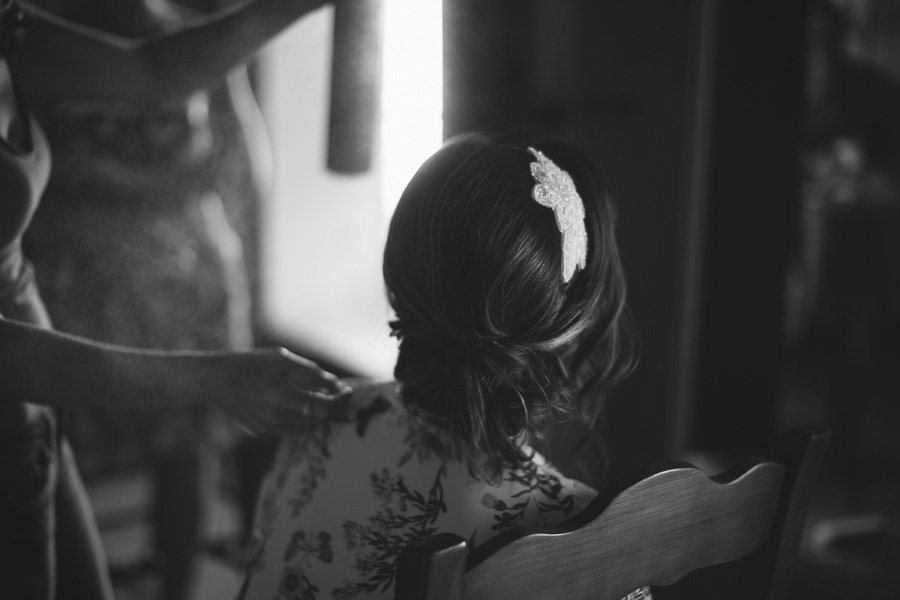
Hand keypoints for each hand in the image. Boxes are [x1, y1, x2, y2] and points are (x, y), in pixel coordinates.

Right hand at [204, 347, 351, 434]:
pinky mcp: (262, 432)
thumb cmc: (249, 363)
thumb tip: (335, 383)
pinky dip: (300, 417)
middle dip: (332, 406)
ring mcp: (270, 428)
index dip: (340, 401)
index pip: (325, 408)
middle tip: (339, 392)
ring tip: (321, 395)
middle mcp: (279, 417)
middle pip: (318, 418)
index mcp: (285, 397)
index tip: (347, 391)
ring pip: (306, 425)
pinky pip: (290, 428)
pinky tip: (299, 403)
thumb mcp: (281, 359)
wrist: (214, 381)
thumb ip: (310, 372)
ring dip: (317, 413)